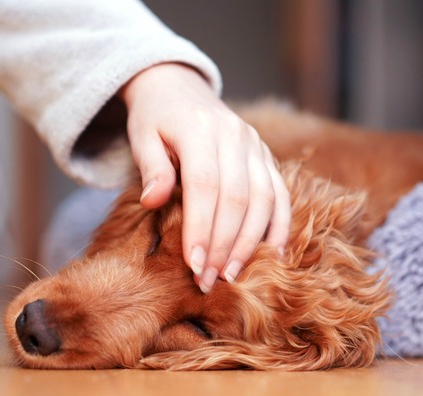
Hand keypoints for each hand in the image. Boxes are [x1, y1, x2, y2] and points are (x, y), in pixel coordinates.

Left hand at [119, 63, 290, 292]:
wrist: (180, 88)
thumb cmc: (155, 119)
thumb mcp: (142, 136)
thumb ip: (151, 168)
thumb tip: (152, 201)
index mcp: (200, 128)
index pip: (204, 185)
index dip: (201, 228)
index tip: (193, 264)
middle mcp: (235, 135)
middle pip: (237, 198)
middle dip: (224, 245)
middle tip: (209, 280)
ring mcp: (256, 146)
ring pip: (264, 200)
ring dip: (250, 242)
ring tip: (232, 275)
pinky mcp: (267, 157)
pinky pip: (280, 195)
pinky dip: (279, 227)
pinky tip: (270, 256)